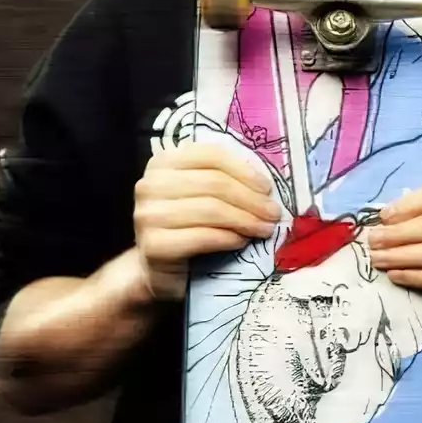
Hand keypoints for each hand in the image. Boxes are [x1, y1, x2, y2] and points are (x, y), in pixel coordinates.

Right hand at [132, 142, 281, 302]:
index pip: (211, 155)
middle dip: (251, 199)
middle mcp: (150, 184)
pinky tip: (242, 241)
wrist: (158, 267)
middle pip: (214, 183)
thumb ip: (223, 179)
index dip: (244, 171)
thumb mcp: (202, 194)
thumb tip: (264, 183)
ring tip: (264, 229)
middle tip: (273, 214)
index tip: (267, 188)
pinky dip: (228, 238)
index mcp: (163, 162)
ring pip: (211, 209)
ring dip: (245, 220)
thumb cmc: (186, 225)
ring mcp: (148, 214)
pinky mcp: (154, 244)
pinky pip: (202, 237)